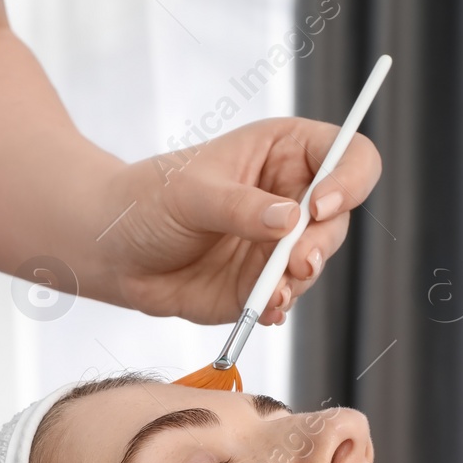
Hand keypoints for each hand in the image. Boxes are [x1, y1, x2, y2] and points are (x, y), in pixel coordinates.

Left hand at [97, 117, 380, 326]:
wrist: (113, 251)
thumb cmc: (147, 200)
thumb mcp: (189, 193)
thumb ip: (239, 206)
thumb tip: (290, 220)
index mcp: (285, 152)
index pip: (347, 156)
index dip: (349, 179)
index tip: (321, 205)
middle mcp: (291, 196)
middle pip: (338, 217)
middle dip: (320, 243)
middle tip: (297, 263)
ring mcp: (279, 244)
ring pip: (316, 262)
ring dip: (299, 280)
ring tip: (267, 293)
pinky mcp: (263, 284)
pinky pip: (286, 298)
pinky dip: (278, 306)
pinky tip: (261, 309)